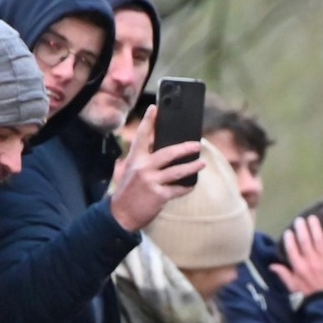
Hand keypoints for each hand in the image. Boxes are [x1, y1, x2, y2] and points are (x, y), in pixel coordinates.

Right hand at [109, 107, 206, 232]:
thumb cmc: (129, 190)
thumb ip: (145, 159)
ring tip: (202, 163)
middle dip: (184, 147)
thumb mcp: (131, 170)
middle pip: (167, 153)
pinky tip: (192, 185)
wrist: (121, 214)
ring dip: (192, 167)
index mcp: (135, 159)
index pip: (142, 136)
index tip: (155, 108)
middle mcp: (142, 167)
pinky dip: (186, 187)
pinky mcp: (158, 196)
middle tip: (197, 144)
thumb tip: (166, 149)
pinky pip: (177, 189)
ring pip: (177, 171)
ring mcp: (151, 181)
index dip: (148, 121)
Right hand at [271, 215, 322, 298]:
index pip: (292, 249)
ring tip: (312, 218)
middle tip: (300, 220)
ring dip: (315, 227)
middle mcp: (310, 260)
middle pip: (304, 241)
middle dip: (301, 228)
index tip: (289, 232)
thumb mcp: (294, 288)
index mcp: (298, 267)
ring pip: (318, 239)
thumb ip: (284, 275)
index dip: (290, 239)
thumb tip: (272, 265)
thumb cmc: (311, 299)